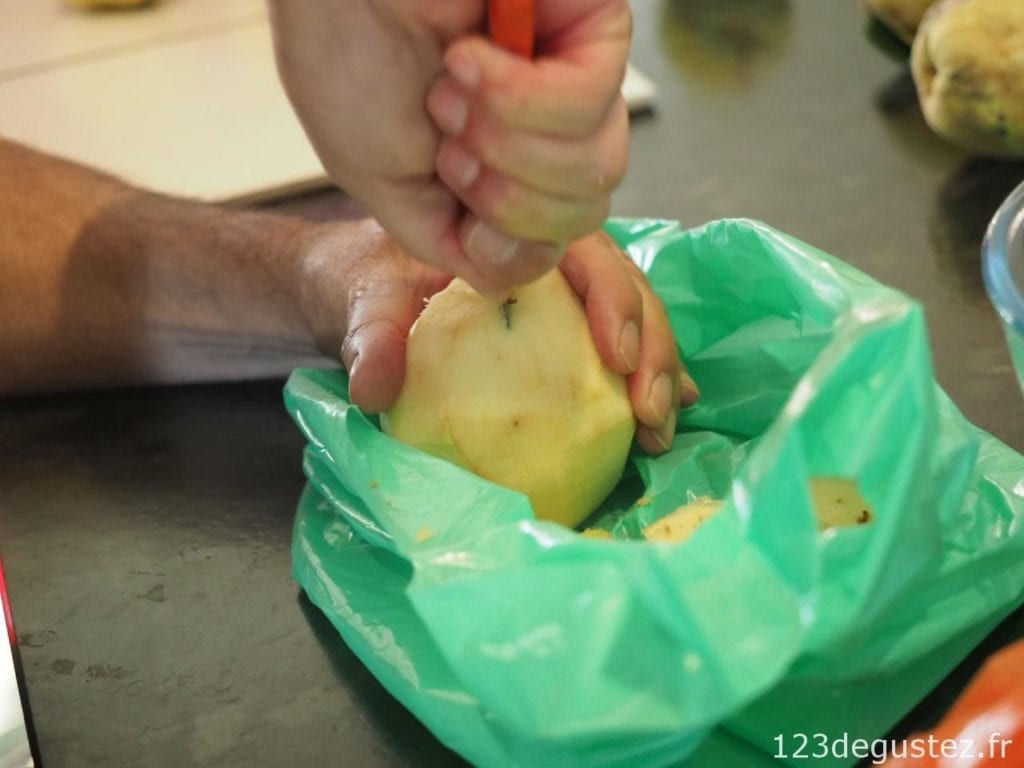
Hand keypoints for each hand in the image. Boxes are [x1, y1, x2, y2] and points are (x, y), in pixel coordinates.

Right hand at [268, 0, 630, 294]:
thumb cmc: (346, 58)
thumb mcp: (387, 186)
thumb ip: (451, 245)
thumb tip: (509, 279)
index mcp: (502, 173)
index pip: (552, 246)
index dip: (509, 246)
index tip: (457, 200)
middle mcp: (547, 134)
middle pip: (582, 215)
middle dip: (507, 196)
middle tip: (448, 141)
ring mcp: (576, 81)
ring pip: (594, 169)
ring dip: (506, 141)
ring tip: (452, 89)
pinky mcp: (593, 30)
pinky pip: (589, 103)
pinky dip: (519, 93)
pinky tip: (469, 57)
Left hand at [299, 222, 697, 452]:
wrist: (353, 292)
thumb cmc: (361, 281)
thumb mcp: (360, 301)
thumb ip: (369, 336)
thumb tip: (375, 388)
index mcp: (514, 236)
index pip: (585, 255)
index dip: (615, 301)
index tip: (618, 359)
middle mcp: (551, 262)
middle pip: (625, 291)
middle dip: (652, 348)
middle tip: (653, 411)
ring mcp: (561, 302)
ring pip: (632, 322)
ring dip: (657, 374)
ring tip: (661, 430)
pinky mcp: (558, 337)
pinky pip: (611, 355)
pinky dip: (641, 382)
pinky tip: (660, 418)